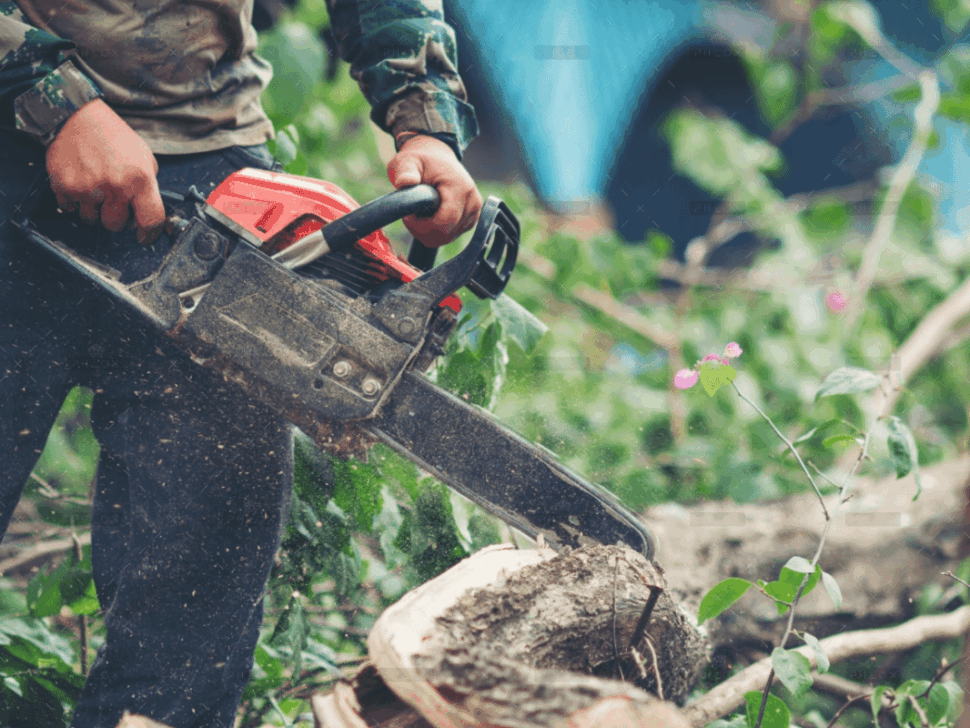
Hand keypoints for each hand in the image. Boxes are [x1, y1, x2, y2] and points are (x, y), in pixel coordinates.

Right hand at [46, 98, 165, 243]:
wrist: (77, 117)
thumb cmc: (114, 137)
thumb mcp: (144, 157)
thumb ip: (149, 186)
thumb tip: (152, 214)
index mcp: (139, 180)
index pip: (151, 221)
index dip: (150, 233)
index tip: (146, 236)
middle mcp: (114, 187)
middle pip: (117, 226)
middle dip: (117, 218)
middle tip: (114, 201)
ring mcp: (88, 189)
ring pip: (92, 220)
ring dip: (95, 211)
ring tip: (96, 188)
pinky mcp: (64, 187)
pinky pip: (71, 209)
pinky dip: (75, 202)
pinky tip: (81, 184)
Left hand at [386, 135, 482, 247]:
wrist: (437, 158)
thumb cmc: (421, 161)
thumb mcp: (408, 162)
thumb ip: (406, 172)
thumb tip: (405, 181)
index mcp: (460, 188)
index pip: (444, 223)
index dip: (422, 226)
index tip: (408, 215)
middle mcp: (472, 202)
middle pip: (445, 235)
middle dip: (423, 230)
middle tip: (410, 214)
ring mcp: (474, 212)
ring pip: (447, 238)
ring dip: (428, 232)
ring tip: (420, 213)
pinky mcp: (470, 220)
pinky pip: (450, 236)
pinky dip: (436, 232)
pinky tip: (429, 216)